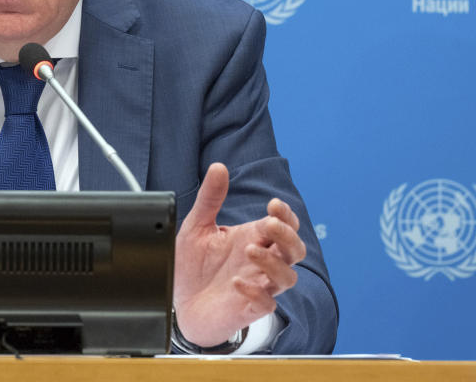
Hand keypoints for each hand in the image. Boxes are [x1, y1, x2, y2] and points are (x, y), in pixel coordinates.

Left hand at [173, 162, 305, 346]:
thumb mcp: (196, 227)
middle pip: (295, 250)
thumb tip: (218, 167)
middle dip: (288, 236)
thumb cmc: (193, 265)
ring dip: (273, 263)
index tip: (273, 205)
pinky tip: (236, 282)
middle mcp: (261, 262)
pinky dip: (256, 292)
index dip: (286, 215)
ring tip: (249, 251)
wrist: (180, 302)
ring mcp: (258, 286)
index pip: (284, 225)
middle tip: (269, 224)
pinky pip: (266, 304)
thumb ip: (209, 199)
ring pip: (288, 277)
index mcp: (253, 239)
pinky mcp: (249, 309)